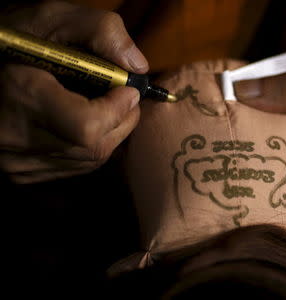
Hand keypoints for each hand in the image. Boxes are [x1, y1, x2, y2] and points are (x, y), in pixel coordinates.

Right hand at [0, 1, 148, 183]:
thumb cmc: (17, 39)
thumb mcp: (54, 18)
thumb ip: (101, 32)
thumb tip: (137, 67)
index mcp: (22, 96)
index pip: (88, 126)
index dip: (118, 110)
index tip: (127, 90)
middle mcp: (16, 138)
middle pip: (95, 148)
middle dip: (122, 121)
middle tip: (124, 98)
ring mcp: (18, 160)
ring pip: (90, 160)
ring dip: (110, 134)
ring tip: (105, 107)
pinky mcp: (21, 172)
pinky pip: (75, 167)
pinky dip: (91, 146)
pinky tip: (84, 123)